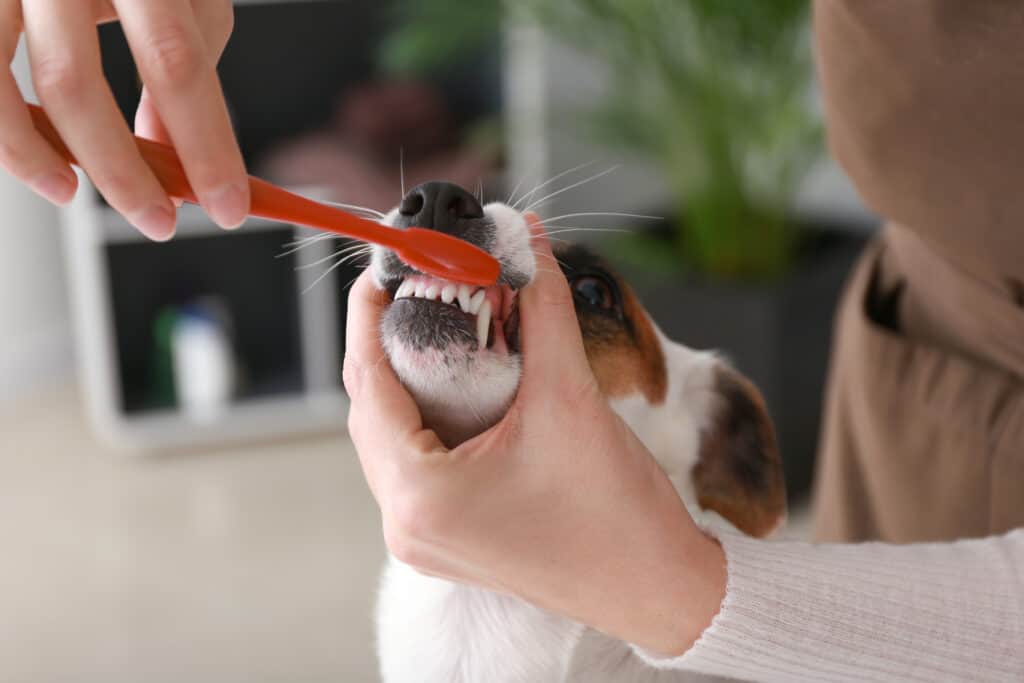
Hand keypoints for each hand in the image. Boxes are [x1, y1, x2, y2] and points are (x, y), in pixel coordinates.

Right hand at [1, 0, 247, 239]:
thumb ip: (186, 66)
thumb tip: (177, 156)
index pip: (176, 65)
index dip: (206, 145)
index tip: (230, 204)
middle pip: (77, 85)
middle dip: (123, 173)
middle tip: (160, 221)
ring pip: (6, 86)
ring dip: (42, 159)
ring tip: (76, 195)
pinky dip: (3, 133)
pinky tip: (36, 163)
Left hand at [343, 218, 726, 655]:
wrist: (656, 586)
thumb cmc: (617, 513)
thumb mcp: (570, 395)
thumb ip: (541, 307)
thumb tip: (525, 241)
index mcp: (419, 495)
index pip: (367, 382)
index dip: (371, 315)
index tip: (386, 268)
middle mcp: (406, 525)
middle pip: (373, 410)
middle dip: (392, 344)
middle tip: (420, 291)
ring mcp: (423, 539)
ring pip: (392, 438)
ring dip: (411, 382)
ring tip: (440, 331)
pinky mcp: (447, 540)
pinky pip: (416, 465)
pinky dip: (430, 418)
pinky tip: (460, 386)